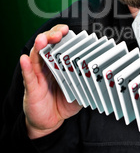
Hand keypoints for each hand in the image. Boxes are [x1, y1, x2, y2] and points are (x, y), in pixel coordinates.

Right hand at [20, 24, 81, 138]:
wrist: (50, 122)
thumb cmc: (64, 102)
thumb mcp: (81, 91)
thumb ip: (89, 82)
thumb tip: (102, 77)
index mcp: (61, 63)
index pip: (61, 43)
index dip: (63, 35)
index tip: (68, 30)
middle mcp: (48, 65)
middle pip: (47, 44)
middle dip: (52, 35)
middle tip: (59, 33)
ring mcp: (38, 75)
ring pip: (36, 56)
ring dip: (39, 46)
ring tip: (42, 40)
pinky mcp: (31, 87)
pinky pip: (27, 75)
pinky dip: (26, 67)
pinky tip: (25, 59)